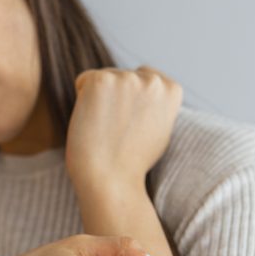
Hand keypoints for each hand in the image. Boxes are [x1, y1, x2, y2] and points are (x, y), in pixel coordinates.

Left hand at [64, 65, 183, 191]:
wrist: (111, 179)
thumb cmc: (132, 162)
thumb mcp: (159, 128)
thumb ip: (156, 104)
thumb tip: (143, 90)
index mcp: (172, 90)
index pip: (146, 78)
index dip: (134, 102)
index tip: (134, 126)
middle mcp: (153, 80)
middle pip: (124, 76)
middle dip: (117, 98)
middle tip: (118, 131)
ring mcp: (127, 78)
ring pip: (104, 78)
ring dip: (100, 99)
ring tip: (107, 129)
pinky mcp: (101, 80)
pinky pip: (84, 81)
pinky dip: (82, 99)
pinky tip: (93, 122)